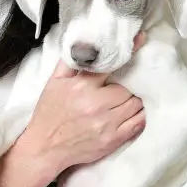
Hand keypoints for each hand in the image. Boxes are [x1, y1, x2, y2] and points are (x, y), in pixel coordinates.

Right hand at [20, 33, 146, 170]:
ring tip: (126, 100)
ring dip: (134, 100)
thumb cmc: (49, 113)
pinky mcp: (112, 140)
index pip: (111, 65)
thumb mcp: (53, 83)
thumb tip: (83, 43)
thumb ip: (69, 62)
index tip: (141, 39)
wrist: (45, 147)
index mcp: (82, 86)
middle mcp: (96, 104)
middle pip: (127, 88)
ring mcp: (106, 123)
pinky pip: (137, 124)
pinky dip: (139, 116)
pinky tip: (132, 114)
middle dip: (127, 86)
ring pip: (135, 104)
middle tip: (123, 87)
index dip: (129, 52)